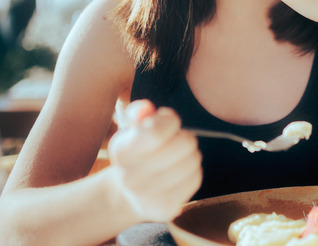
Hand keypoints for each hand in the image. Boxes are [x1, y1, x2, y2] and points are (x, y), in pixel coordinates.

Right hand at [107, 100, 201, 222]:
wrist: (130, 194)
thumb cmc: (137, 152)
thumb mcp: (132, 129)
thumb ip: (138, 112)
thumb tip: (145, 109)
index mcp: (121, 152)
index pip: (157, 131)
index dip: (170, 120)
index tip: (166, 123)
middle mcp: (131, 177)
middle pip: (184, 143)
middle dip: (184, 137)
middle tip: (175, 141)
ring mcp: (148, 196)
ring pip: (193, 160)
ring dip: (190, 153)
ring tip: (178, 156)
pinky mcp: (166, 208)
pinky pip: (195, 178)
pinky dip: (192, 170)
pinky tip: (180, 172)